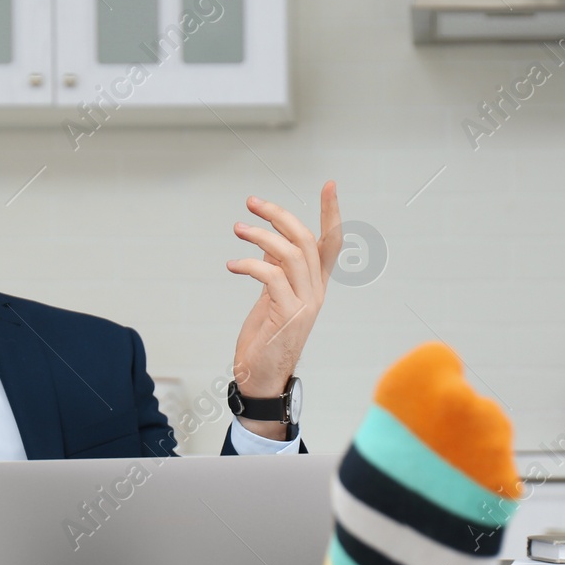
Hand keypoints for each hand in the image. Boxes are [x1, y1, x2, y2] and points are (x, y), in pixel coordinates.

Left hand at [227, 181, 340, 435]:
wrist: (261, 379)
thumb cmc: (265, 340)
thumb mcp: (272, 298)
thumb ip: (276, 272)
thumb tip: (269, 245)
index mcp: (314, 286)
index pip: (331, 243)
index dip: (332, 213)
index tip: (330, 185)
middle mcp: (315, 292)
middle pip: (307, 240)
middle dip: (280, 215)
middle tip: (252, 203)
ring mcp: (305, 304)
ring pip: (291, 254)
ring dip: (261, 236)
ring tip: (238, 229)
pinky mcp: (287, 314)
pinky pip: (272, 276)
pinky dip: (250, 264)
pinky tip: (232, 265)